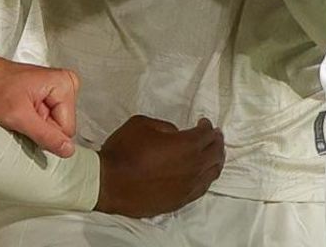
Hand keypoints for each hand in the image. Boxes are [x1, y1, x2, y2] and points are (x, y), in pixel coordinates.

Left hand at [0, 47, 77, 156]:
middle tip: (21, 115)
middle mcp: (65, 85)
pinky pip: (47, 121)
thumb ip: (45, 135)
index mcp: (64, 84)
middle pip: (62, 128)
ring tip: (19, 111)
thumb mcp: (18, 116)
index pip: (66, 130)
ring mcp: (57, 90)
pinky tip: (21, 110)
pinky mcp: (49, 96)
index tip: (26, 120)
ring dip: (35, 126)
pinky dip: (32, 121)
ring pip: (54, 127)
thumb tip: (67, 149)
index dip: (44, 132)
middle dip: (40, 128)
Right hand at [94, 116, 223, 217]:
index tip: (203, 123)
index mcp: (186, 145)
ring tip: (213, 155)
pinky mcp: (180, 201)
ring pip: (212, 173)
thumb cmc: (124, 151)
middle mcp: (193, 167)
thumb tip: (175, 134)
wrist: (109, 183)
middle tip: (214, 136)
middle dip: (216, 142)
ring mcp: (188, 187)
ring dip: (215, 161)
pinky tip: (203, 174)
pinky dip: (205, 178)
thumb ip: (165, 126)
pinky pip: (201, 189)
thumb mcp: (142, 124)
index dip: (207, 127)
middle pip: (215, 154)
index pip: (207, 135)